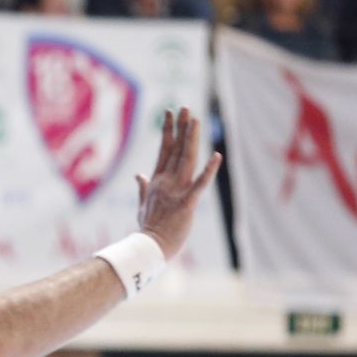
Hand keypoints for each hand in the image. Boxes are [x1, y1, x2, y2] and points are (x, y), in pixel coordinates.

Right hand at [135, 107, 222, 259]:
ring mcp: (176, 192)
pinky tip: (217, 156)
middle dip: (180, 127)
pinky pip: (200, 185)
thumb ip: (143, 188)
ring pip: (186, 160)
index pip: (163, 150)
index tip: (170, 113)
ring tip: (195, 119)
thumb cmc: (148, 229)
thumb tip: (138, 175)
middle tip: (184, 107)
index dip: (168, 130)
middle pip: (175, 149)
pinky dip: (209, 171)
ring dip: (191, 139)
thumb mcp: (143, 206)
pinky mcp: (187, 204)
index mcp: (157, 181)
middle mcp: (166, 182)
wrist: (149, 248)